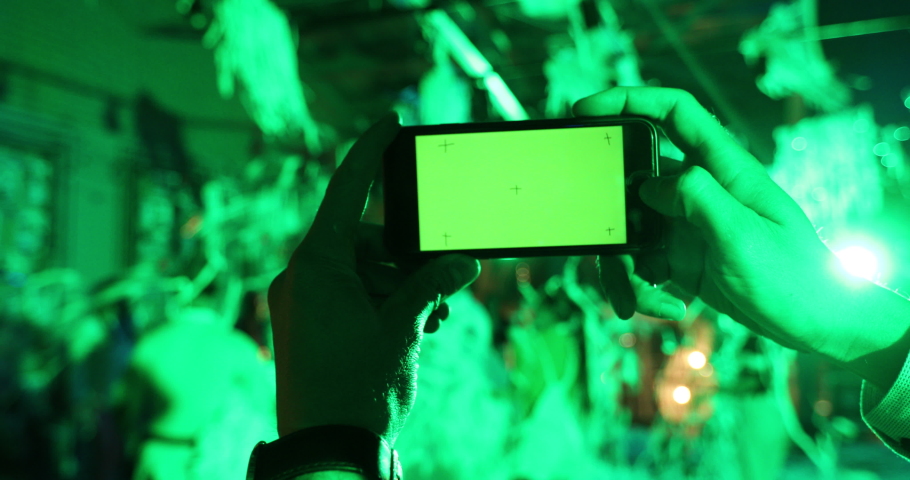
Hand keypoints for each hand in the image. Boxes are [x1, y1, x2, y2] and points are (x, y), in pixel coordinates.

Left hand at [268, 113, 480, 442]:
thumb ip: (432, 285)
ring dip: (401, 286)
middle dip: (407, 256)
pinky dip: (383, 303)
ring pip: (362, 273)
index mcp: (315, 265)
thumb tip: (463, 263)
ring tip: (433, 317)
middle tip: (445, 280)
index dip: (370, 153)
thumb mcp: (403, 327)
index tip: (390, 124)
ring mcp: (303, 305)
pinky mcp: (309, 328)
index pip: (345, 190)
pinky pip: (350, 297)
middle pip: (364, 241)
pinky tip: (414, 327)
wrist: (327, 449)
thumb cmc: (357, 387)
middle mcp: (302, 278)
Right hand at [576, 87, 849, 353]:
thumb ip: (696, 197)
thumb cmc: (793, 276)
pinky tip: (668, 307)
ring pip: (628, 230)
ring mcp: (685, 225)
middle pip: (633, 179)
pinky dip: (640, 288)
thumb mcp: (744, 234)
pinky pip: (638, 264)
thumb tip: (647, 185)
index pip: (674, 112)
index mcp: (723, 169)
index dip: (629, 100)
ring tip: (635, 302)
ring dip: (621, 268)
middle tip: (594, 234)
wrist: (813, 324)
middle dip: (606, 210)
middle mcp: (699, 191)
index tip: (585, 112)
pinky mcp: (679, 258)